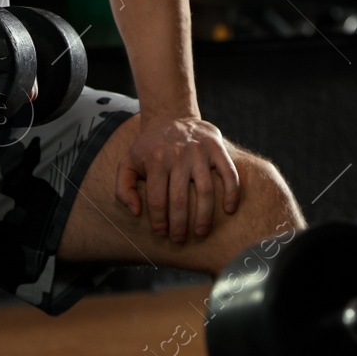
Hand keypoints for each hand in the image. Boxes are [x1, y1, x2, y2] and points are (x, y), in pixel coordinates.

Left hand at [116, 113, 239, 241]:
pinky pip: (229, 173)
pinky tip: (229, 209)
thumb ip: (124, 188)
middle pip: (180, 200)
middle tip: (180, 239)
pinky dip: (232, 192)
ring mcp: (199, 152)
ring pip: (205, 191)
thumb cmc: (149, 147)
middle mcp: (177, 156)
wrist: (170, 116)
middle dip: (180, 226)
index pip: (157, 200)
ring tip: (201, 232)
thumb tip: (136, 212)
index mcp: (155, 160)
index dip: (159, 222)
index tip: (162, 233)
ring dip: (204, 216)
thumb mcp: (128, 162)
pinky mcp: (216, 147)